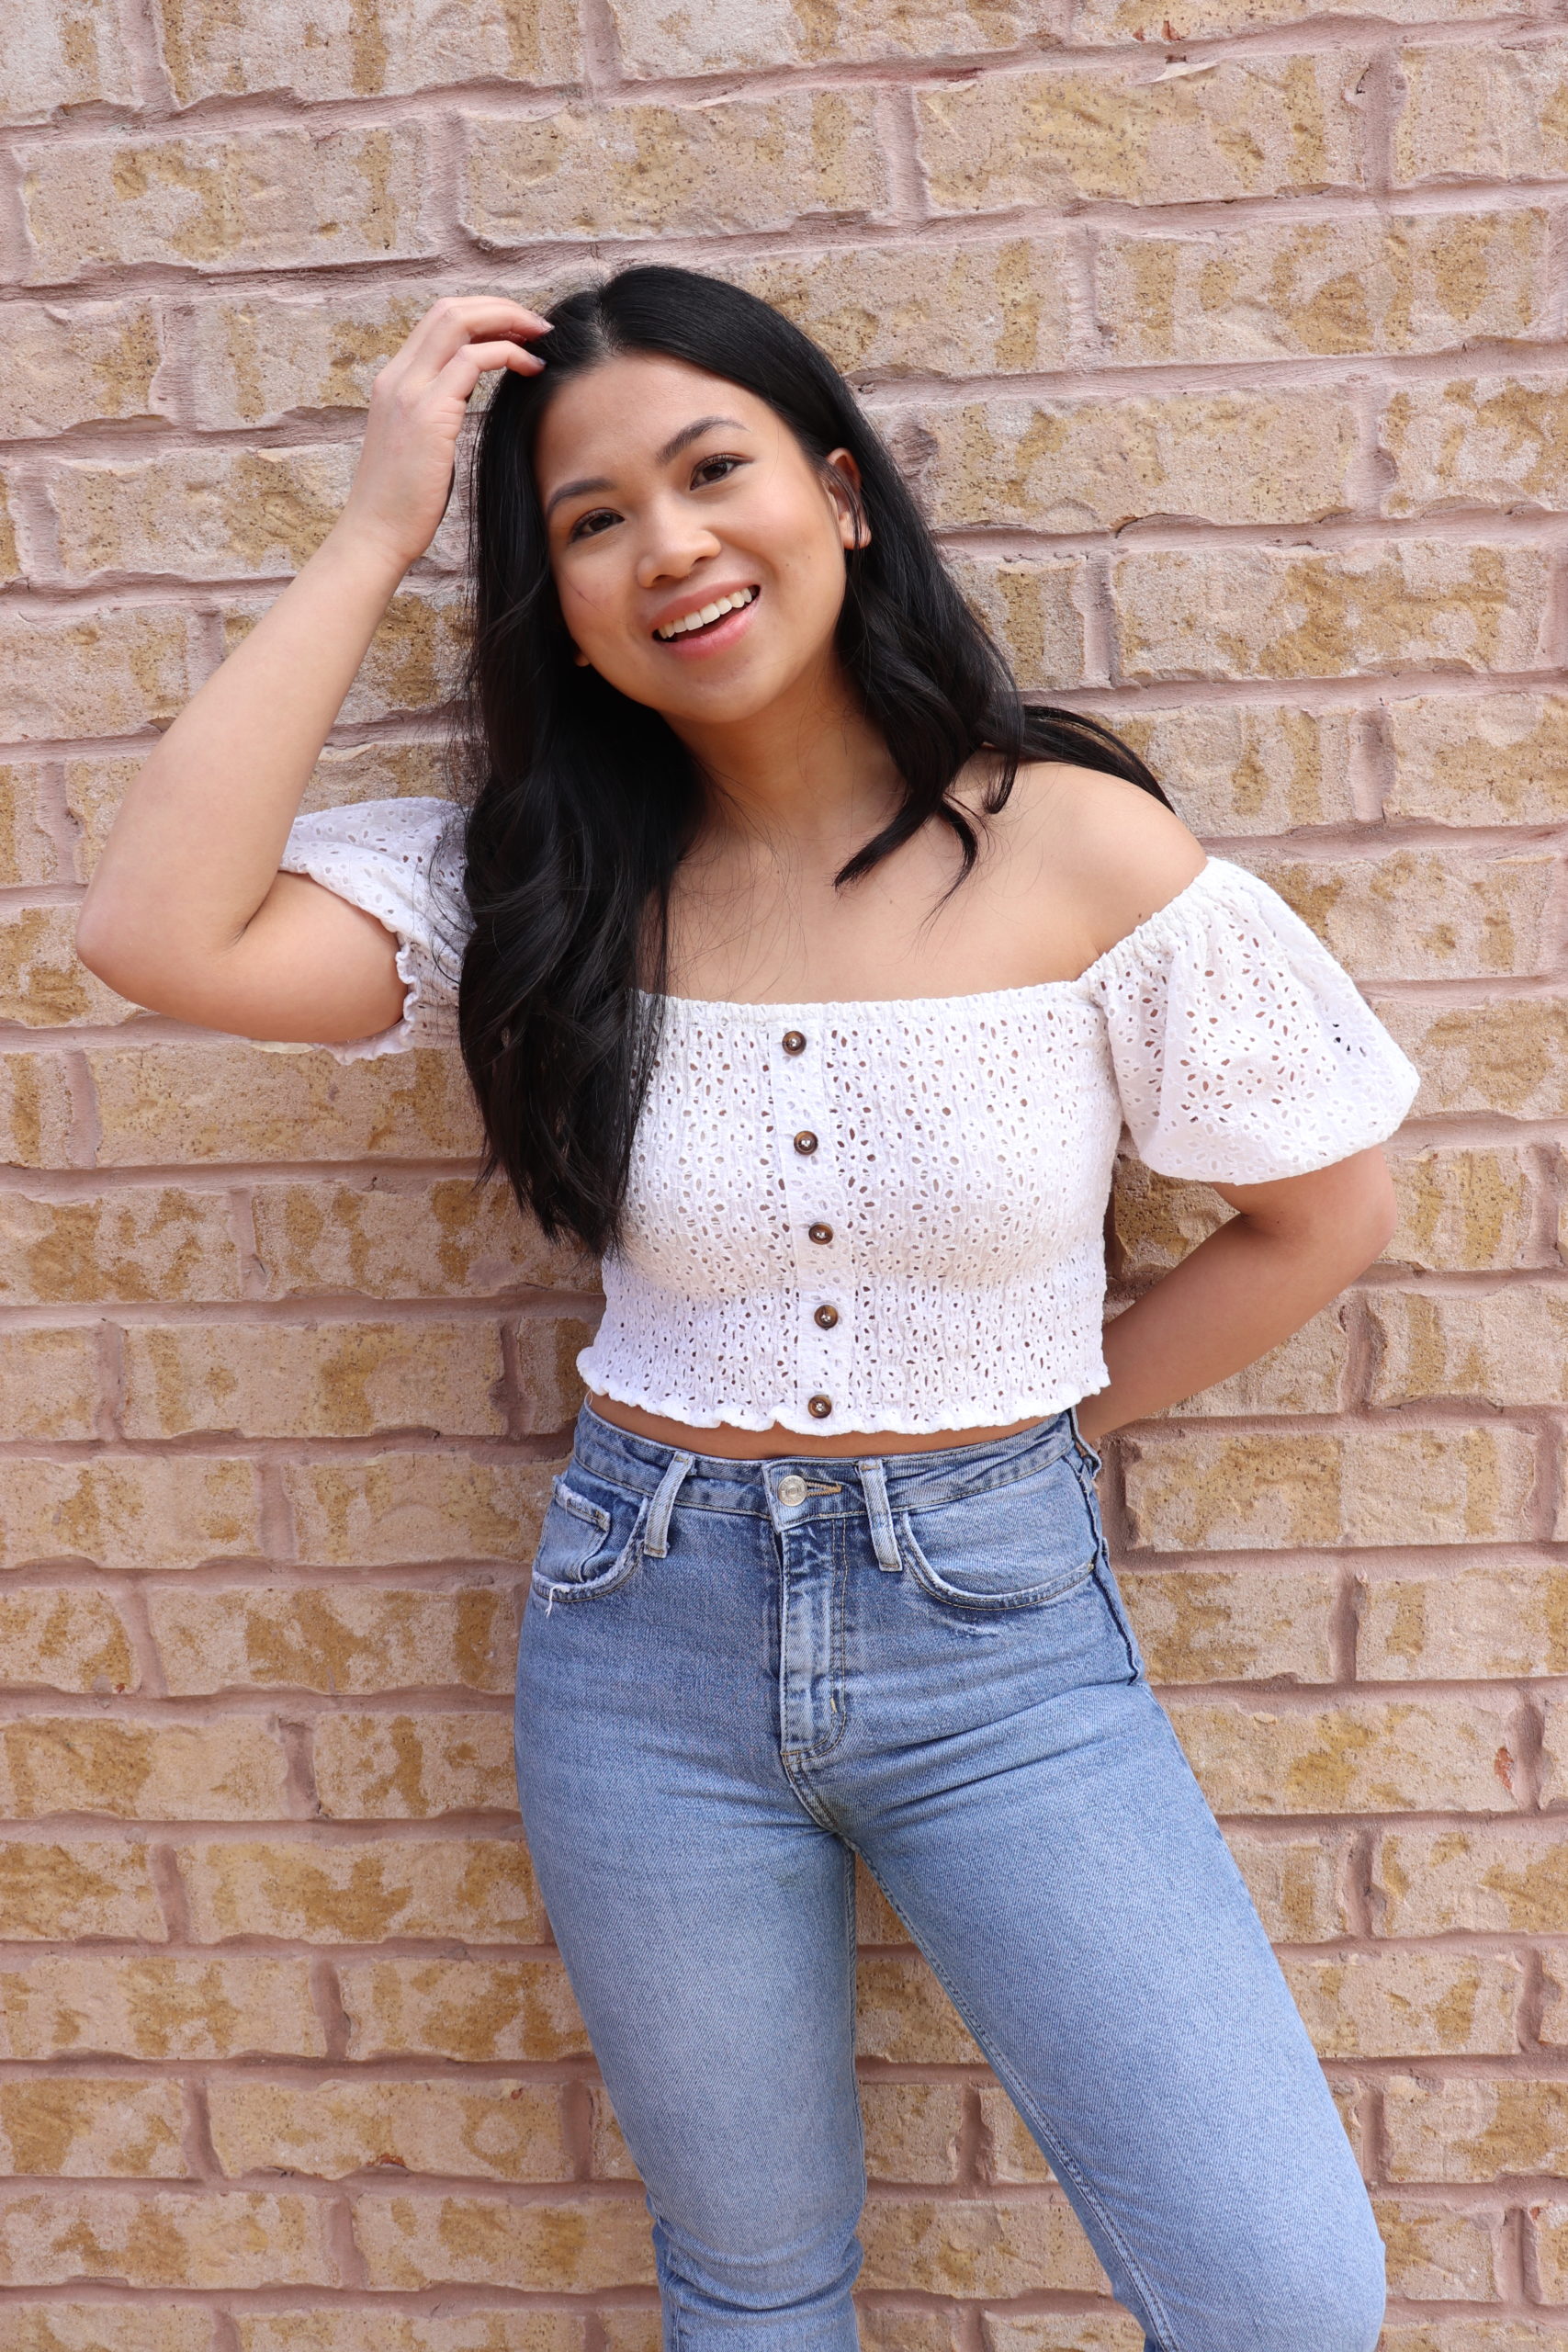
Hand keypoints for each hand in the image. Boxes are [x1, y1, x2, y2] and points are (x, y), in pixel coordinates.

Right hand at [335, 295, 549, 571]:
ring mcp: (410, 392)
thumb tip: (461, 402)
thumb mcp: (418, 444)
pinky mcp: (429, 414)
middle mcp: (398, 377)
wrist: (376, 534)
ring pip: (460, 322)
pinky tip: (532, 369)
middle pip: (449, 309)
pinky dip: (508, 355)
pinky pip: (473, 361)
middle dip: (499, 307)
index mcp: (395, 381)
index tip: (517, 330)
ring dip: (508, 322)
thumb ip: (434, 412)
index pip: (437, 321)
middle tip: (537, 325)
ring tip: (541, 338)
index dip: (482, 314)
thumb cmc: (402, 502)